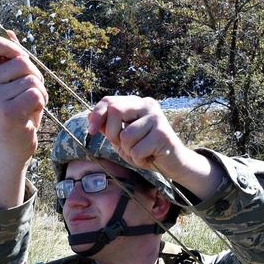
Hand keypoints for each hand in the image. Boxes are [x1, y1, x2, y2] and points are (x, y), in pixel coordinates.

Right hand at [0, 31, 46, 165]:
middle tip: (31, 94)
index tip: (19, 59)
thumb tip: (10, 31)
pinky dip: (41, 102)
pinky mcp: (8, 111)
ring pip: (33, 80)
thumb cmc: (19, 112)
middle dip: (36, 76)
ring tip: (31, 106)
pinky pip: (36, 94)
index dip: (10, 45)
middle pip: (23, 61)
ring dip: (41, 93)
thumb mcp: (16, 84)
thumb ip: (13, 59)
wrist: (14, 145)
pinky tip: (32, 113)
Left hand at [88, 96, 222, 198]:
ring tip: (140, 152)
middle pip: (115, 110)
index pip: (109, 101)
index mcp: (137, 103)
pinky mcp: (162, 134)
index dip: (97, 115)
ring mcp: (156, 118)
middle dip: (112, 133)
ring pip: (125, 136)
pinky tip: (148, 157)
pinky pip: (137, 150)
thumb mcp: (123, 138)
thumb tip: (89, 116)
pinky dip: (138, 159)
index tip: (91, 130)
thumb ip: (109, 127)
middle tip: (120, 144)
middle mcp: (148, 105)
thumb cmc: (147, 150)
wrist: (174, 163)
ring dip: (128, 150)